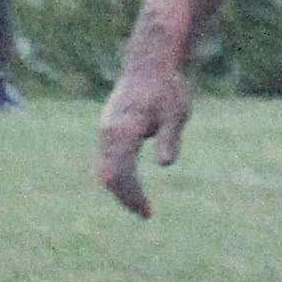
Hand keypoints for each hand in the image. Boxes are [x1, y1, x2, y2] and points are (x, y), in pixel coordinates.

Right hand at [95, 61, 191, 214]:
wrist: (148, 67)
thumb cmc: (166, 90)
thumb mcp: (176, 113)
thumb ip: (169, 138)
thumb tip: (165, 164)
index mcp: (122, 131)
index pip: (120, 173)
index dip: (132, 195)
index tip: (147, 212)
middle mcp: (108, 134)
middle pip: (109, 175)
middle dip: (125, 197)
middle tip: (146, 214)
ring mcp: (105, 132)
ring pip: (105, 169)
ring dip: (121, 190)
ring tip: (141, 206)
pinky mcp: (107, 131)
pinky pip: (108, 161)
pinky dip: (118, 177)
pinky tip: (134, 187)